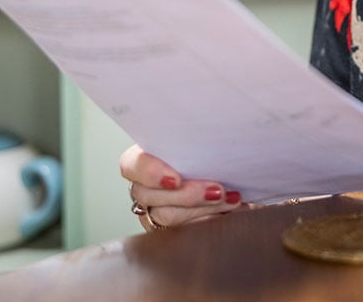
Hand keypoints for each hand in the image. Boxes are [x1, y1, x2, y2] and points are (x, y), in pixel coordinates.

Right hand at [120, 145, 244, 229]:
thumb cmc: (202, 150)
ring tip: (230, 200)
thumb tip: (219, 130)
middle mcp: (142, 186)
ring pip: (168, 216)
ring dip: (203, 209)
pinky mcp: (168, 229)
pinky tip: (228, 211)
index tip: (176, 179)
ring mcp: (153, 210)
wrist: (217, 171)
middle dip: (188, 195)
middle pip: (151, 196)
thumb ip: (196, 138)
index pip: (131, 165)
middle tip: (217, 190)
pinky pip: (183, 231)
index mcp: (142, 158)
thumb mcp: (195, 140)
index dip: (151, 173)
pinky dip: (208, 220)